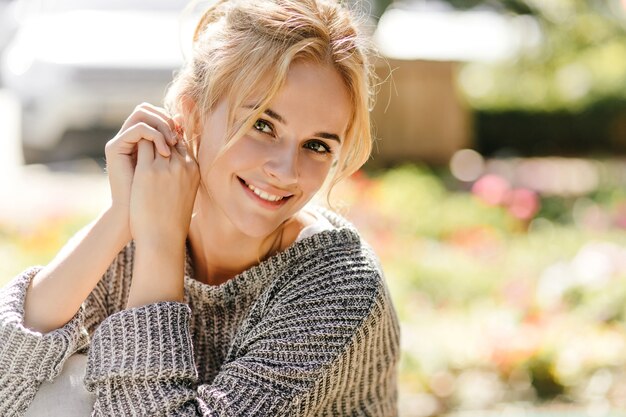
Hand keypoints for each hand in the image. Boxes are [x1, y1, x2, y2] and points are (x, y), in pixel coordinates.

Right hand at [104, 103, 177, 226]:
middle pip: (146, 109)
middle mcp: (129, 139)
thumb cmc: (154, 200)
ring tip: (172, 142)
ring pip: (141, 113)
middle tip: (177, 136)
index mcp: (141, 143)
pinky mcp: (114, 148)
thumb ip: (175, 148)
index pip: (155, 115)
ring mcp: (120, 142)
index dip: (171, 120)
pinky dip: (153, 134)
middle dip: (165, 118)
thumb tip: (185, 126)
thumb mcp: (170, 170)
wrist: (133, 218)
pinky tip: (165, 151)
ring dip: (161, 124)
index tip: (184, 133)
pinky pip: (138, 129)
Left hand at [129, 135, 199, 245]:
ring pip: (156, 137)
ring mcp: (166, 166)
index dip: (169, 141)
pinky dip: (135, 143)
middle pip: (170, 137)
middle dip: (158, 135)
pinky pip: (142, 144)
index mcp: (195, 170)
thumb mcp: (185, 196)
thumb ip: (183, 179)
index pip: (182, 144)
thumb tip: (175, 172)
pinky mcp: (148, 170)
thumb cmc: (172, 222)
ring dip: (146, 137)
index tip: (156, 143)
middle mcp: (183, 165)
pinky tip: (128, 148)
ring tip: (134, 141)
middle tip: (144, 136)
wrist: (162, 239)